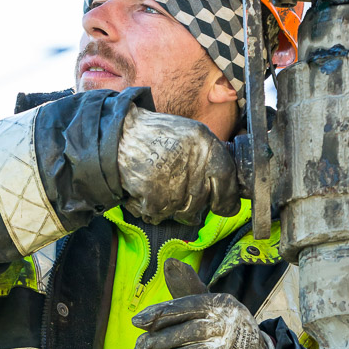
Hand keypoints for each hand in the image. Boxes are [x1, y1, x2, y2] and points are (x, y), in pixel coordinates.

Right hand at [116, 107, 240, 225]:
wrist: (120, 138)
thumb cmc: (155, 135)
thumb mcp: (191, 134)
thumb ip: (210, 156)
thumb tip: (228, 187)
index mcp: (205, 145)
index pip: (227, 178)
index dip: (228, 197)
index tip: (225, 207)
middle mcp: (193, 165)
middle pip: (204, 200)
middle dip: (195, 203)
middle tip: (180, 191)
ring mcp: (175, 185)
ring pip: (185, 212)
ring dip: (174, 207)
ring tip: (161, 187)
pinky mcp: (156, 200)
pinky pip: (161, 215)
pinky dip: (154, 209)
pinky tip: (147, 192)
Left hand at [132, 259, 273, 348]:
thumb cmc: (221, 328)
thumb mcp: (208, 305)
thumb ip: (185, 289)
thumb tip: (169, 262)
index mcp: (222, 304)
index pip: (188, 305)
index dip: (160, 313)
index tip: (136, 322)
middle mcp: (231, 326)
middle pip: (190, 331)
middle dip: (158, 342)